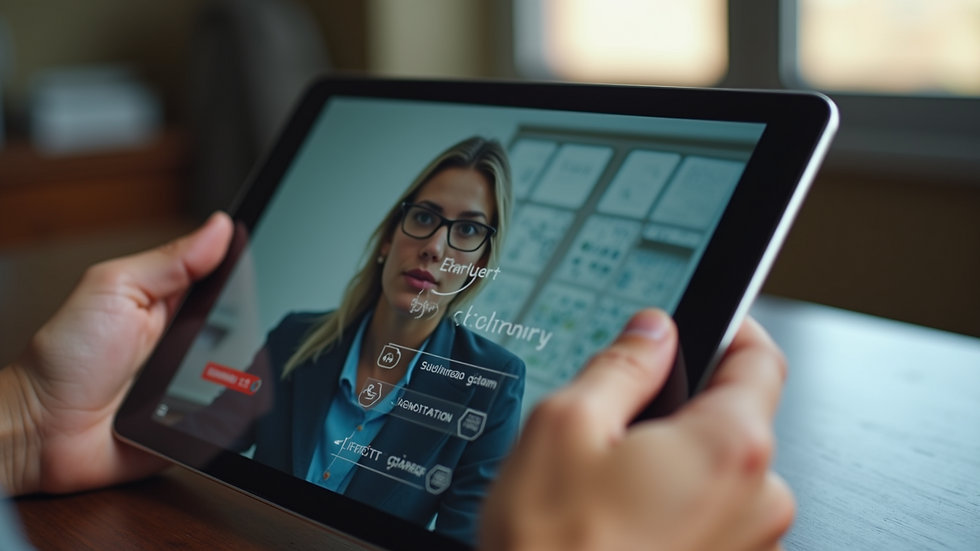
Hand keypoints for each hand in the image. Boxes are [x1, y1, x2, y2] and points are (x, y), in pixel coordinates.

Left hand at [0, 212, 232, 495]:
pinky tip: (218, 400)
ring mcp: (197, 383)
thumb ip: (171, 259)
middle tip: (214, 328)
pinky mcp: (200, 423)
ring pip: (248, 371)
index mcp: (174, 302)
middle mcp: (190, 341)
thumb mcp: (115, 288)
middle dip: (249, 323)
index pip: (228, 278)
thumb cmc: (64, 360)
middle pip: (248, 325)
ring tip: (205, 369)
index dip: (249, 267)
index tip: (264, 256)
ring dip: (241, 369)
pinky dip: (235, 408)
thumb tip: (219, 227)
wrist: (41, 431)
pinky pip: (235, 414)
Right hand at [481, 310, 792, 550]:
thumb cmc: (554, 549)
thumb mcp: (566, 426)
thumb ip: (620, 365)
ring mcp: (747, 545)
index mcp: (727, 447)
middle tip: (621, 422)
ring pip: (719, 473)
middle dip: (683, 409)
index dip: (730, 328)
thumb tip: (650, 334)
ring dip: (675, 464)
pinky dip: (676, 507)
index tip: (706, 322)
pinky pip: (712, 518)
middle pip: (736, 418)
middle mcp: (757, 499)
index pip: (760, 357)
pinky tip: (621, 521)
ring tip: (610, 486)